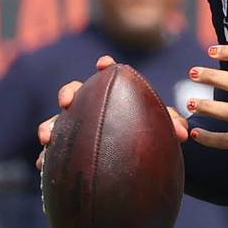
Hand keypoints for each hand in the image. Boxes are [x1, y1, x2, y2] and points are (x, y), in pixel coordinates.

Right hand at [36, 56, 188, 169]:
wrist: (137, 160)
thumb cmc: (149, 134)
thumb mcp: (162, 128)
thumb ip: (172, 124)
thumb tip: (184, 133)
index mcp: (113, 94)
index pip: (108, 76)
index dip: (105, 67)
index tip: (105, 64)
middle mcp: (90, 106)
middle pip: (74, 92)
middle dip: (68, 93)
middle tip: (67, 101)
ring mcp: (77, 127)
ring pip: (56, 122)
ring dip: (49, 127)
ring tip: (46, 137)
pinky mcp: (68, 149)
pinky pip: (54, 152)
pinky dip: (47, 156)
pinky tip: (43, 164)